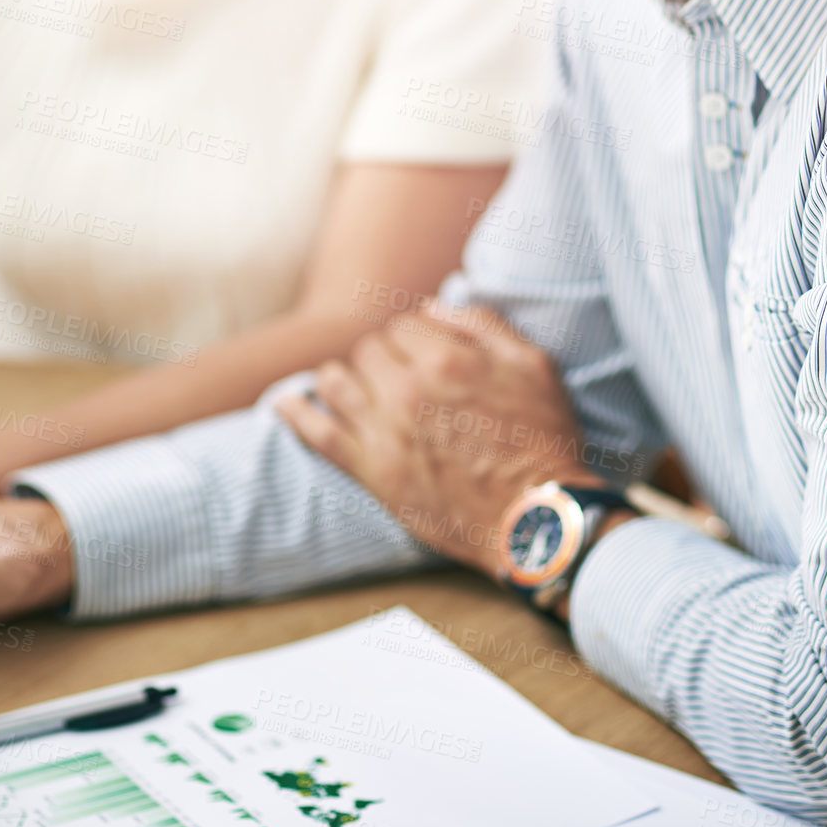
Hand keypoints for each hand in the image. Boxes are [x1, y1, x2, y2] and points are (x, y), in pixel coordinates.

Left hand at [276, 302, 593, 576]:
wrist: (536, 520)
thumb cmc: (542, 441)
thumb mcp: (533, 364)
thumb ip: (482, 324)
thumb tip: (432, 306)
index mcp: (447, 358)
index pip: (403, 324)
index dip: (414, 337)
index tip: (424, 355)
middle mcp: (408, 389)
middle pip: (367, 349)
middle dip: (381, 357)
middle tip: (399, 377)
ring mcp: (384, 430)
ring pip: (335, 380)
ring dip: (343, 378)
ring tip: (355, 388)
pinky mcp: (371, 470)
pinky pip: (316, 432)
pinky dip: (295, 414)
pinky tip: (284, 405)